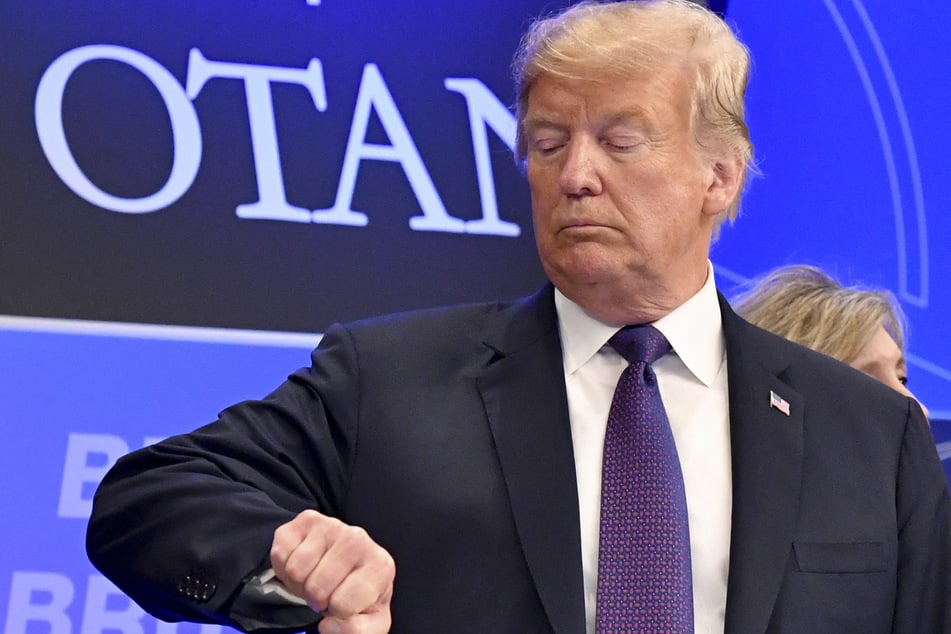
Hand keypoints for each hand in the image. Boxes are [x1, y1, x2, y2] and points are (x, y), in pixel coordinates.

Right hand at [271, 509, 394, 633]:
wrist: (347, 566)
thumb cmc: (360, 596)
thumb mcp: (370, 620)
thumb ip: (358, 631)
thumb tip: (328, 624)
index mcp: (381, 566)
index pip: (344, 604)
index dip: (336, 613)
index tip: (343, 605)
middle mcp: (359, 538)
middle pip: (316, 588)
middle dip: (316, 599)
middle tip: (325, 593)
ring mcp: (332, 525)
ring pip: (296, 571)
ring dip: (299, 584)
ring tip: (314, 579)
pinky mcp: (307, 520)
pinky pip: (281, 555)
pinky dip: (284, 568)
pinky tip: (304, 566)